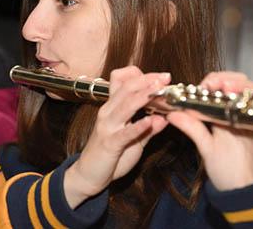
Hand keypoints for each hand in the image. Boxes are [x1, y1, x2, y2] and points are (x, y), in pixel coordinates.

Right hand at [64, 66, 169, 207]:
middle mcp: (108, 112)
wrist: (87, 175)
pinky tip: (150, 121)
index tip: (162, 76)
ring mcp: (107, 127)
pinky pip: (125, 132)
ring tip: (160, 90)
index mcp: (112, 107)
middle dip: (147, 80)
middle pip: (126, 88)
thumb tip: (165, 118)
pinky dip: (138, 126)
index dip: (142, 76)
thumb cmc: (109, 156)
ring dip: (144, 95)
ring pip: (125, 105)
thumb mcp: (133, 140)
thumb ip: (148, 129)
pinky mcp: (109, 144)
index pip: (123, 81)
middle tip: (165, 77)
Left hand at [166, 71, 252, 190]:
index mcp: (219, 115)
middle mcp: (237, 113)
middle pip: (235, 84)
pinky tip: (249, 100)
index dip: (210, 83)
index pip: (216, 89)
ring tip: (229, 87)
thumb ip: (192, 129)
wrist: (250, 192)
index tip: (203, 85)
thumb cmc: (227, 171)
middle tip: (217, 83)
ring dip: (241, 86)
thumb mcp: (206, 148)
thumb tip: (171, 114)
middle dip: (227, 78)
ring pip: (252, 91)